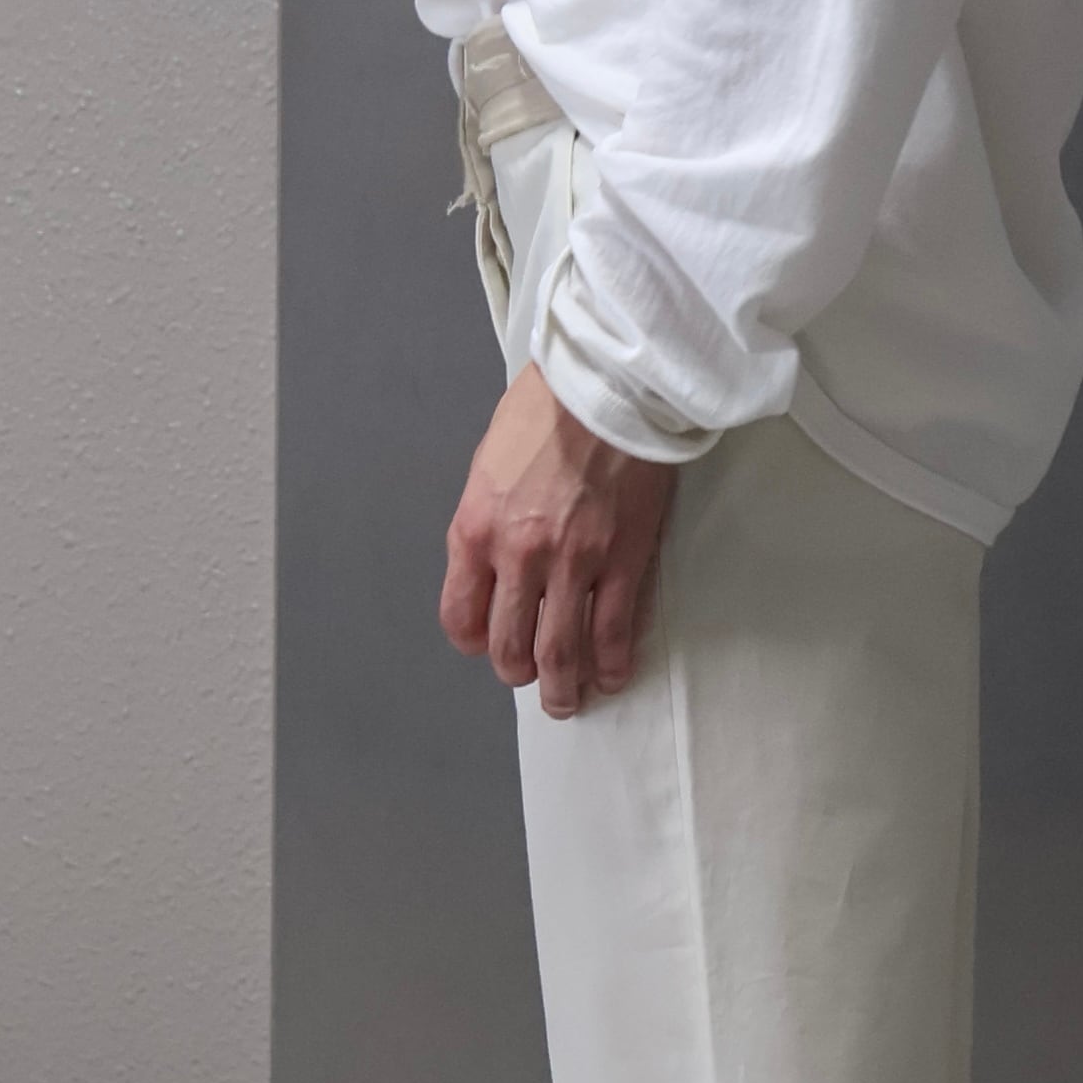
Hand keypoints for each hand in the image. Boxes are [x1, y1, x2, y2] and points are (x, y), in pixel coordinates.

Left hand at [441, 364, 680, 715]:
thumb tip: (495, 558)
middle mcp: (517, 555)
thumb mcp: (488, 463)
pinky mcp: (622, 559)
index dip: (475, 640)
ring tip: (569, 699)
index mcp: (475, 529)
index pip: (460, 616)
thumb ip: (487, 518)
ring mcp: (572, 563)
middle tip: (532, 679)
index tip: (489, 643)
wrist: (608, 383)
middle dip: (519, 672)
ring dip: (563, 686)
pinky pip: (613, 630)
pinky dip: (612, 662)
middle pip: (509, 645)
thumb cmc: (548, 407)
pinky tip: (613, 674)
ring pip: (560, 651)